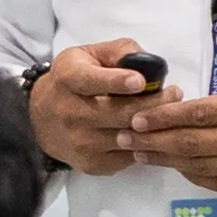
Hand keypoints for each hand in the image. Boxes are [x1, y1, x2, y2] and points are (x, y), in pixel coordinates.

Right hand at [27, 40, 158, 176]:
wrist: (42, 121)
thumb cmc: (74, 81)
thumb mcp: (89, 55)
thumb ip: (119, 52)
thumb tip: (148, 65)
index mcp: (67, 78)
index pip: (89, 81)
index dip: (116, 81)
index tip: (140, 81)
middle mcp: (69, 112)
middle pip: (118, 113)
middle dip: (152, 103)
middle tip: (175, 93)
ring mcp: (80, 142)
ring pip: (128, 137)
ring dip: (155, 126)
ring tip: (171, 112)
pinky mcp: (92, 164)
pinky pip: (129, 156)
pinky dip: (146, 144)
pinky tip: (153, 132)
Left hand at [123, 19, 216, 207]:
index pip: (201, 112)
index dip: (165, 116)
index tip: (138, 115)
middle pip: (191, 143)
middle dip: (153, 140)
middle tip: (124, 136)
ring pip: (201, 167)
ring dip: (167, 161)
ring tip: (140, 155)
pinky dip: (196, 178)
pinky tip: (180, 170)